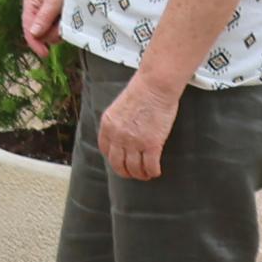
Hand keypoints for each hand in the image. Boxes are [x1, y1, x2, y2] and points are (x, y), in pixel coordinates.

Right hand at [19, 0, 68, 55]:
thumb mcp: (54, 1)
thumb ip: (44, 18)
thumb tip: (34, 34)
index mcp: (30, 4)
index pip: (28, 29)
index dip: (35, 43)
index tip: (45, 54)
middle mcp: (35, 10)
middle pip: (38, 33)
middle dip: (50, 34)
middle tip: (62, 28)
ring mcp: (45, 13)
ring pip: (47, 32)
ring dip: (57, 31)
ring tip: (66, 21)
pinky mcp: (55, 15)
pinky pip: (55, 28)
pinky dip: (62, 28)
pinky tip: (67, 21)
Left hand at [99, 67, 182, 181]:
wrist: (155, 86)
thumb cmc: (141, 92)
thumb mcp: (118, 108)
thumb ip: (117, 123)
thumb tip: (122, 134)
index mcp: (107, 126)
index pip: (105, 150)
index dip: (113, 158)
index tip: (120, 161)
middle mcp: (118, 136)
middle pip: (117, 163)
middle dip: (124, 172)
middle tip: (132, 174)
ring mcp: (134, 142)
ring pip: (134, 168)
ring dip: (140, 174)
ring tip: (145, 174)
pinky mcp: (152, 144)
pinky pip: (150, 166)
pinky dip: (153, 172)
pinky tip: (156, 172)